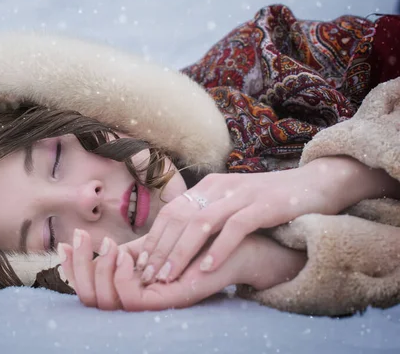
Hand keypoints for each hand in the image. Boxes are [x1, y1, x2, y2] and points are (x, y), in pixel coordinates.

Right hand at [59, 228, 257, 310]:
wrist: (237, 243)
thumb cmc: (198, 241)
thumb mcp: (155, 243)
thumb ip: (129, 250)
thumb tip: (98, 244)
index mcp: (132, 286)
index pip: (89, 288)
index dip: (72, 267)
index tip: (66, 241)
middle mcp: (139, 299)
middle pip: (90, 298)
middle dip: (78, 268)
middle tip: (77, 238)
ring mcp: (152, 303)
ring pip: (106, 300)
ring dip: (99, 271)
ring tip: (105, 244)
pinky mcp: (167, 301)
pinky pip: (132, 300)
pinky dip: (122, 277)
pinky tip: (124, 254)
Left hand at [135, 157, 359, 284]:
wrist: (317, 182)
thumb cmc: (271, 200)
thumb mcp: (234, 203)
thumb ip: (211, 216)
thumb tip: (180, 243)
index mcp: (210, 186)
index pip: (171, 212)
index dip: (154, 238)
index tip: (142, 264)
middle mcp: (221, 187)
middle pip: (179, 218)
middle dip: (161, 250)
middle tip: (149, 276)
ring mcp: (242, 195)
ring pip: (201, 224)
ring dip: (181, 252)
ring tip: (169, 276)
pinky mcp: (265, 205)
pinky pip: (235, 228)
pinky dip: (218, 249)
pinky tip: (206, 269)